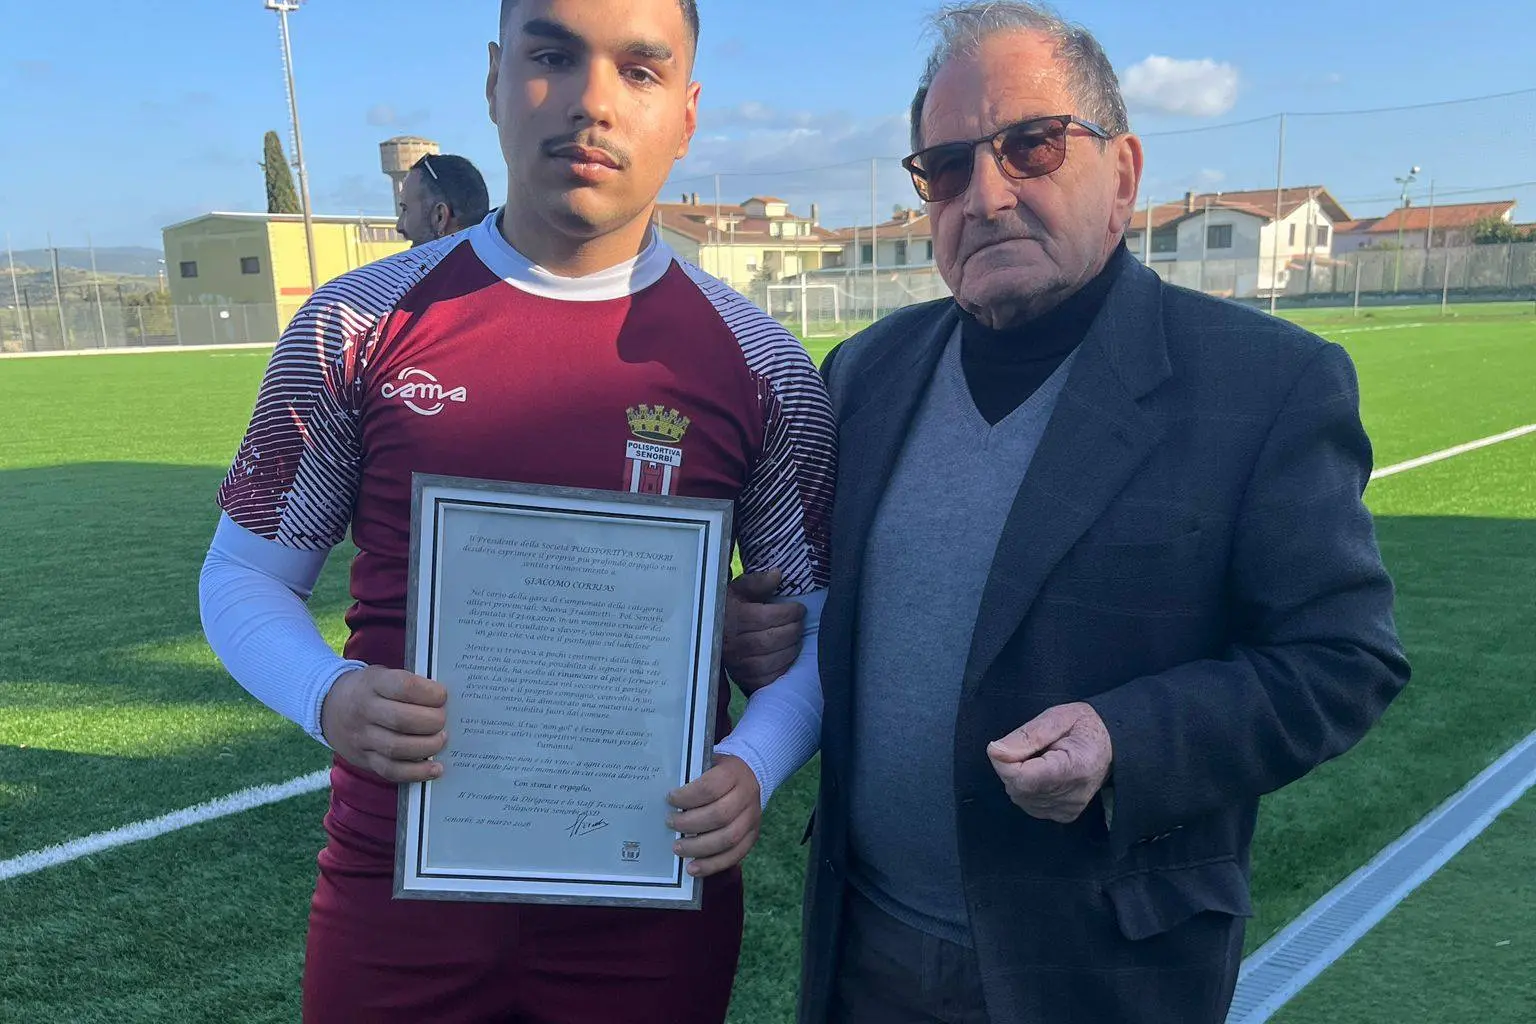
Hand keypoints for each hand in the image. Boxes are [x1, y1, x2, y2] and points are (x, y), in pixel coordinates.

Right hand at [320, 666, 448, 782]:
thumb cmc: (368, 689)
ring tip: (441, 740)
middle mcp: (364, 711)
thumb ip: (408, 685)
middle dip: (431, 722)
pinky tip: (434, 768)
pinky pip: (390, 770)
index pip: (404, 687)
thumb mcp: (382, 675)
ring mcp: (362, 738)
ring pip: (397, 748)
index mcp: (371, 684)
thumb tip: (445, 701)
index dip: (429, 693)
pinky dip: (416, 773)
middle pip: (402, 720)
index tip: (442, 695)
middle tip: (443, 720)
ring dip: (427, 747)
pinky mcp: (364, 760)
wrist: (328, 707)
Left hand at [666, 755, 761, 876]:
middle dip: (690, 824)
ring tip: (677, 848)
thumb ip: (691, 778)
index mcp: (733, 773)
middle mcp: (747, 795)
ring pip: (728, 839)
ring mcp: (752, 818)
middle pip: (719, 815)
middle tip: (670, 824)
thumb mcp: (707, 765)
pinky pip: (734, 855)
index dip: (687, 796)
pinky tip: (693, 868)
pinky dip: (712, 865)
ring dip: (699, 848)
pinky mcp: (753, 837)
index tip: (670, 800)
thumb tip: (664, 799)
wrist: (749, 777)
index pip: (710, 787)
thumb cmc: (719, 772)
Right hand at [722, 570, 804, 695]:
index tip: (799, 609)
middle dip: (793, 630)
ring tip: (797, 638)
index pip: (767, 617)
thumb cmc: (730, 609)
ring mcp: (738, 665)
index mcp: (732, 619)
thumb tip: (778, 574)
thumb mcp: (738, 590)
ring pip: (773, 660)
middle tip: (800, 623)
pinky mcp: (743, 680)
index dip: (789, 613)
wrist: (711, 633)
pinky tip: (788, 656)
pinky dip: (783, 668)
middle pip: (772, 640)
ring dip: (792, 648)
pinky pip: (768, 679)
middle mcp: (733, 644)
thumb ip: (757, 582)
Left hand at [987, 703, 1112, 823]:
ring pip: (1019, 797)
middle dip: (1011, 766)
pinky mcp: (1064, 816)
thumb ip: (1026, 735)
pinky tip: (1042, 773)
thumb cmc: (1084, 727)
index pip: (1023, 778)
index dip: (1004, 761)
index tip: (1006, 744)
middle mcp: (1073, 796)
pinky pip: (1028, 803)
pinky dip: (1027, 787)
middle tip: (1030, 748)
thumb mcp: (1058, 717)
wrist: (1112, 747)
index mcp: (1075, 767)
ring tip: (1040, 759)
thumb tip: (995, 751)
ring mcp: (1069, 809)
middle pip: (1018, 788)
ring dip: (1018, 776)